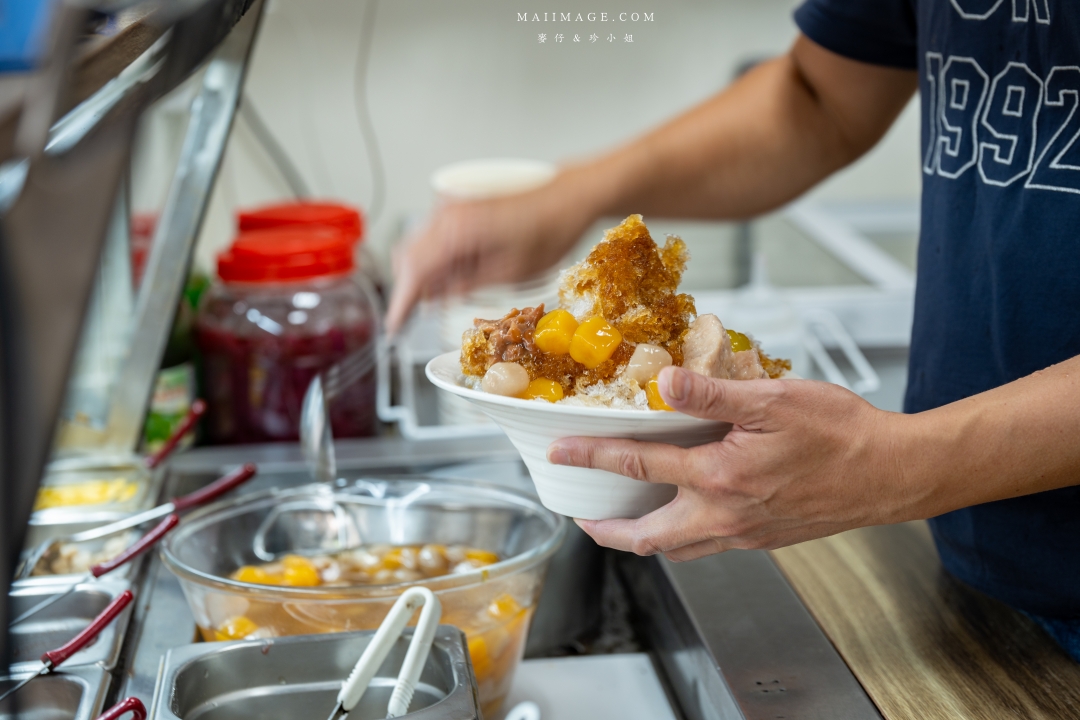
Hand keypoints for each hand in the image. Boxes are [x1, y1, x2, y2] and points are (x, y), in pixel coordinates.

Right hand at [385, 168, 599, 333]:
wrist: (570, 196)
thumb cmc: (550, 230)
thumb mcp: (510, 273)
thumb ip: (467, 285)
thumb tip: (437, 297)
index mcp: (455, 231)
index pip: (412, 272)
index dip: (400, 305)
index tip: (395, 328)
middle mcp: (447, 214)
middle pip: (407, 257)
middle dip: (410, 289)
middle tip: (416, 317)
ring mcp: (453, 206)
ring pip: (419, 246)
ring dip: (424, 273)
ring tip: (446, 296)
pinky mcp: (462, 205)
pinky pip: (436, 235)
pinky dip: (438, 258)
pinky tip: (458, 275)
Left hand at [547, 366, 915, 560]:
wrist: (892, 473)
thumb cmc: (841, 433)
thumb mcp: (773, 399)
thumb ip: (713, 392)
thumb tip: (664, 382)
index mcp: (721, 477)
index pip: (638, 466)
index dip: (592, 457)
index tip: (560, 452)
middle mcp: (726, 515)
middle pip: (645, 537)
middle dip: (605, 531)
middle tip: (580, 516)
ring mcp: (744, 533)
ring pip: (675, 548)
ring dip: (640, 538)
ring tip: (620, 520)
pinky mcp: (761, 538)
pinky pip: (705, 546)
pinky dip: (678, 536)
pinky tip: (680, 514)